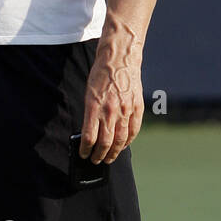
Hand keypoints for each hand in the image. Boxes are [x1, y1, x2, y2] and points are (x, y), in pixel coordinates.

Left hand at [81, 44, 142, 164]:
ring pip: (120, 140)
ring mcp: (125, 110)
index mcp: (94, 107)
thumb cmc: (101, 76)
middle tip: (95, 161)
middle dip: (99, 155)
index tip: (83, 154)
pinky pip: (133, 130)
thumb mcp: (89, 94)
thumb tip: (90, 135)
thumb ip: (90, 114)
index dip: (85, 149)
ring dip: (113, 152)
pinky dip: (128, 141)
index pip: (89, 137)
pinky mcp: (137, 107)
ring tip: (109, 158)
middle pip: (105, 142)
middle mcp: (110, 110)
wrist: (120, 59)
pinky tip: (123, 146)